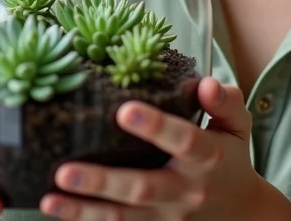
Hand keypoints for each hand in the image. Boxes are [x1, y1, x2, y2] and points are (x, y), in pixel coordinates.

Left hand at [41, 77, 268, 219]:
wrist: (241, 215)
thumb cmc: (231, 157)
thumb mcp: (238, 125)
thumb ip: (225, 102)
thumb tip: (206, 84)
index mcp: (207, 157)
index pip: (183, 140)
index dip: (155, 126)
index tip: (125, 109)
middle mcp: (184, 191)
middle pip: (141, 188)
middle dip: (102, 183)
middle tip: (65, 171)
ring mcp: (166, 218)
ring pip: (122, 218)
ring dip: (83, 211)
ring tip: (49, 198)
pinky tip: (58, 211)